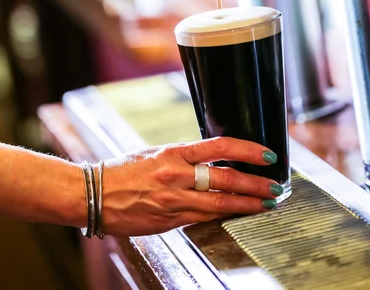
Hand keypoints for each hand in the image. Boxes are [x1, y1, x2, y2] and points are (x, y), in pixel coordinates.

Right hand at [101, 137, 282, 236]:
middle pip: (225, 178)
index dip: (247, 150)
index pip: (219, 147)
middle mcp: (176, 175)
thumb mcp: (156, 154)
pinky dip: (223, 216)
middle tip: (275, 186)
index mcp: (173, 153)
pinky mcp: (170, 221)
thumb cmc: (124, 171)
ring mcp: (174, 200)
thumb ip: (184, 158)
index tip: (266, 155)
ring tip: (266, 204)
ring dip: (247, 204)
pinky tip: (238, 216)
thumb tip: (213, 159)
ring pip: (219, 203)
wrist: (94, 194)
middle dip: (255, 183)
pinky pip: (203, 219)